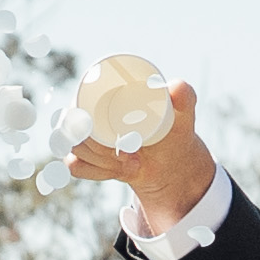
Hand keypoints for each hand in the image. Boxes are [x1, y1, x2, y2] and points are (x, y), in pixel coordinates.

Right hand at [61, 64, 214, 228]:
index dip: (94, 126)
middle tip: (132, 155)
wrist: (169, 159)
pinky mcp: (85, 157)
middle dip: (102, 151)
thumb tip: (174, 87)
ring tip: (131, 162)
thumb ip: (185, 96)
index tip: (124, 141)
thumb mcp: (182, 113)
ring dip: (102, 162)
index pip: (78, 105)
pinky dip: (96, 171)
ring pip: (74, 150)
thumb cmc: (174, 129)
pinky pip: (75, 166)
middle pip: (74, 131)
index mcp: (105, 93)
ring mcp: (85, 136)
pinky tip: (117, 170)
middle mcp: (89, 112)